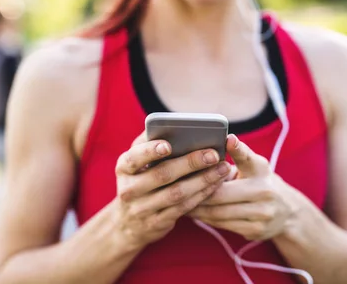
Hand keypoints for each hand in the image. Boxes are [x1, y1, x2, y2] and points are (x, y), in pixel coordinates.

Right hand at [113, 132, 231, 248]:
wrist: (127, 223)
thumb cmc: (138, 181)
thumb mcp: (136, 164)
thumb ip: (150, 144)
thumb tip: (176, 124)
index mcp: (123, 168)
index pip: (134, 158)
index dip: (151, 151)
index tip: (168, 145)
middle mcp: (129, 189)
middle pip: (162, 175)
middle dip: (190, 163)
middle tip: (213, 154)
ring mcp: (142, 209)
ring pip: (177, 193)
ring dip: (203, 180)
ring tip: (222, 168)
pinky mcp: (157, 223)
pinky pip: (183, 207)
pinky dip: (202, 194)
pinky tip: (216, 184)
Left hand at [188, 134, 299, 241]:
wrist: (287, 211)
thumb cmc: (261, 180)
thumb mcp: (255, 163)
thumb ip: (239, 152)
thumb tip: (226, 137)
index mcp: (260, 173)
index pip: (237, 165)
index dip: (221, 161)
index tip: (207, 154)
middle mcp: (263, 195)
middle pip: (219, 196)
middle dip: (196, 193)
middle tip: (176, 188)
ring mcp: (260, 216)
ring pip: (218, 214)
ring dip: (197, 208)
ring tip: (180, 201)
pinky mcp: (255, 231)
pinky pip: (223, 225)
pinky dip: (206, 219)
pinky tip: (194, 213)